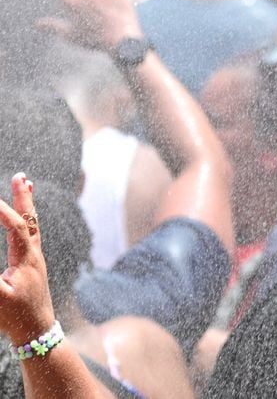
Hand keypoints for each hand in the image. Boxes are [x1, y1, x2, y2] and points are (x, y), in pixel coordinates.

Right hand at [0, 174, 54, 345]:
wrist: (38, 332)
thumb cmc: (17, 317)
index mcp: (27, 260)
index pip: (18, 228)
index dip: (5, 213)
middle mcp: (35, 255)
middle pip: (31, 220)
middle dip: (23, 198)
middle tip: (21, 176)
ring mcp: (35, 259)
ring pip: (33, 226)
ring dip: (27, 205)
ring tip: (26, 185)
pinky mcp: (33, 266)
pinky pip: (30, 236)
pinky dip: (26, 221)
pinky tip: (23, 218)